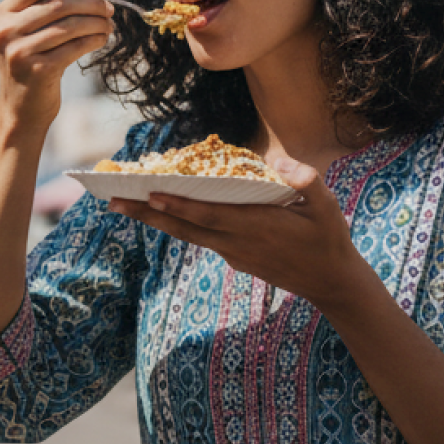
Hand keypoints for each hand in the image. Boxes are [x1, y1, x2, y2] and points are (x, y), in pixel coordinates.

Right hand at [0, 0, 112, 118]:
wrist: (22, 109)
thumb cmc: (33, 62)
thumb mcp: (35, 26)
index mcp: (5, 12)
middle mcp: (7, 29)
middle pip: (59, 3)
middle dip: (91, 3)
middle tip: (109, 9)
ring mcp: (19, 51)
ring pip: (70, 25)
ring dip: (97, 23)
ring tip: (109, 25)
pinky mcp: (37, 70)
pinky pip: (74, 47)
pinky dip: (94, 40)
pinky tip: (102, 39)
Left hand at [107, 155, 370, 304]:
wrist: (330, 282)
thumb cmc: (328, 238)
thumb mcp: (327, 207)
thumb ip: (306, 181)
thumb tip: (280, 162)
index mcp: (256, 227)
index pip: (209, 215)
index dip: (180, 207)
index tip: (152, 195)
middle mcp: (237, 243)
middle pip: (185, 228)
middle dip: (148, 214)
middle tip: (112, 201)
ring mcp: (233, 253)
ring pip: (188, 235)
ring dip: (155, 221)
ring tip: (124, 206)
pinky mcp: (234, 258)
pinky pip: (201, 238)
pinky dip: (179, 225)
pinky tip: (164, 213)